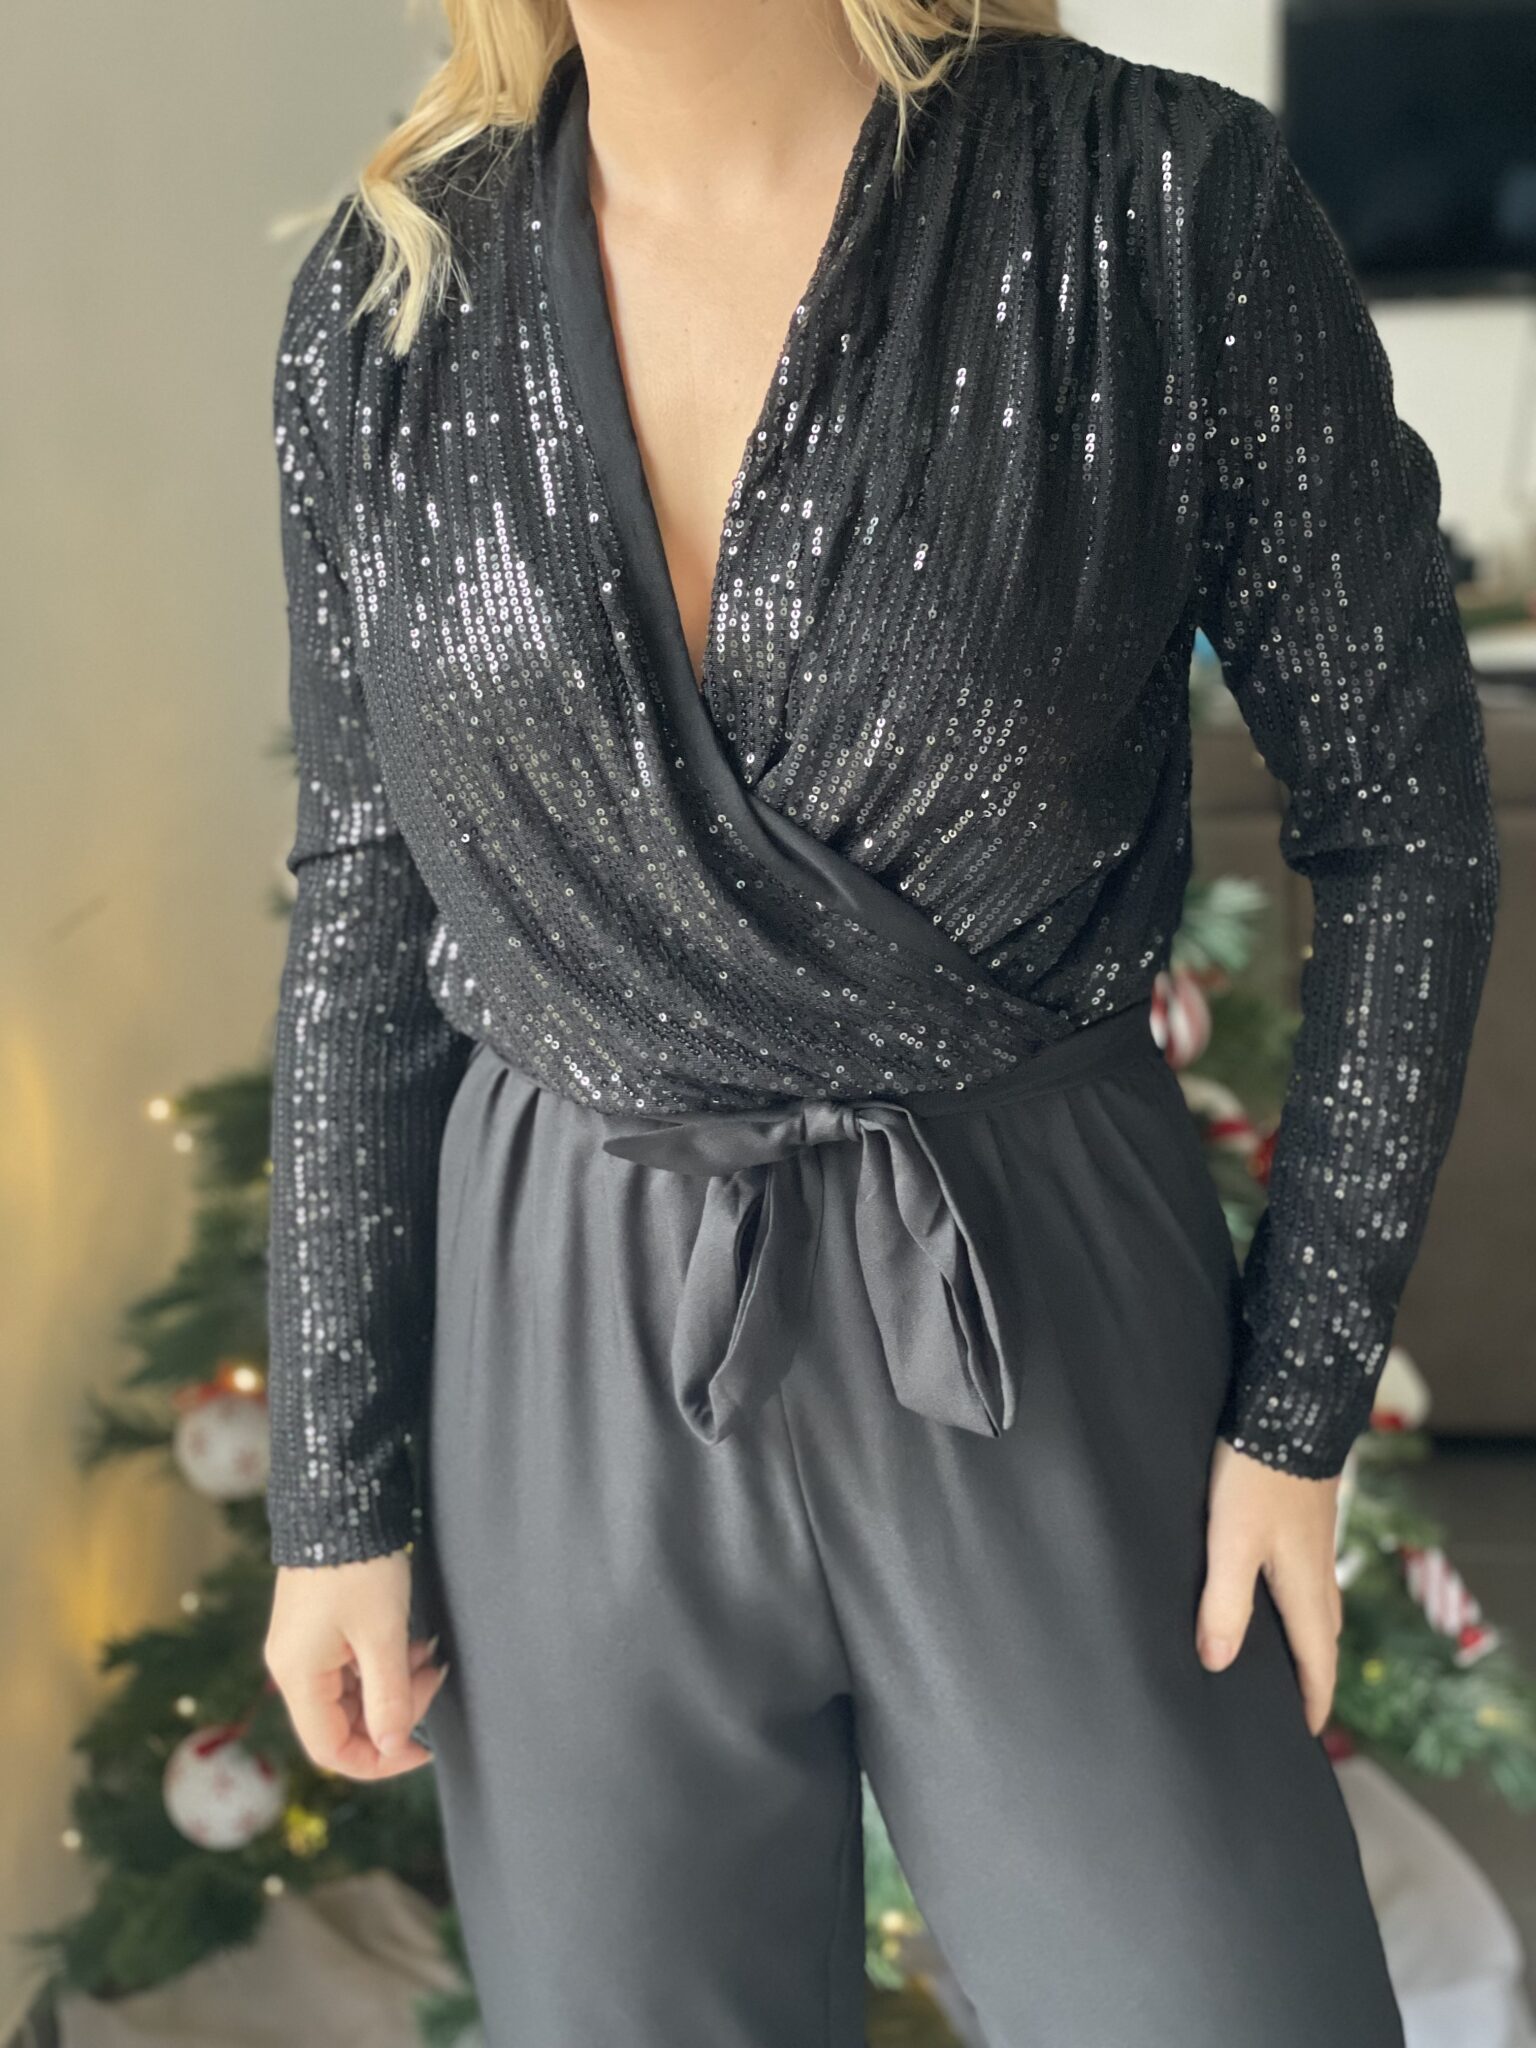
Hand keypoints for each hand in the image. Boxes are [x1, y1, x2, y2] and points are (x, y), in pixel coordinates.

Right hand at [265, 1548, 449, 1778]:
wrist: (338, 1500)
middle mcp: (293, 1667)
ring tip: (429, 1655)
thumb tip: (395, 1748)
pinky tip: (413, 1640)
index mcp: (299, 1677)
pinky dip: (384, 1661)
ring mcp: (304, 1645)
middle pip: (344, 1721)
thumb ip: (390, 1697)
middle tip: (433, 1678)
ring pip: (352, 1692)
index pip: (332, 1750)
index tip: (423, 1747)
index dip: (380, 1760)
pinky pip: (351, 1664)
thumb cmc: (359, 1566)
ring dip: (394, 1683)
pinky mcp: (317, 1625)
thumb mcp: (382, 1635)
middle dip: (395, 1711)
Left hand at [1196, 1438, 1342, 1735]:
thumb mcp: (1232, 1541)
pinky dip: (1297, 1602)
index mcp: (1306, 1589)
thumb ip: (1224, 1601)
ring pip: (1316, 1607)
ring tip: (1281, 1656)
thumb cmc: (1259, 1477)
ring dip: (1305, 1638)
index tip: (1305, 1734)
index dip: (1311, 1700)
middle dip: (1311, 1675)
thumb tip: (1217, 1661)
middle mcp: (1318, 1572)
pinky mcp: (1305, 1520)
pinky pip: (1307, 1578)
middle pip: (1321, 1639)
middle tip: (1292, 1704)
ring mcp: (1315, 1544)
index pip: (1316, 1662)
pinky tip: (1273, 1589)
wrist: (1290, 1412)